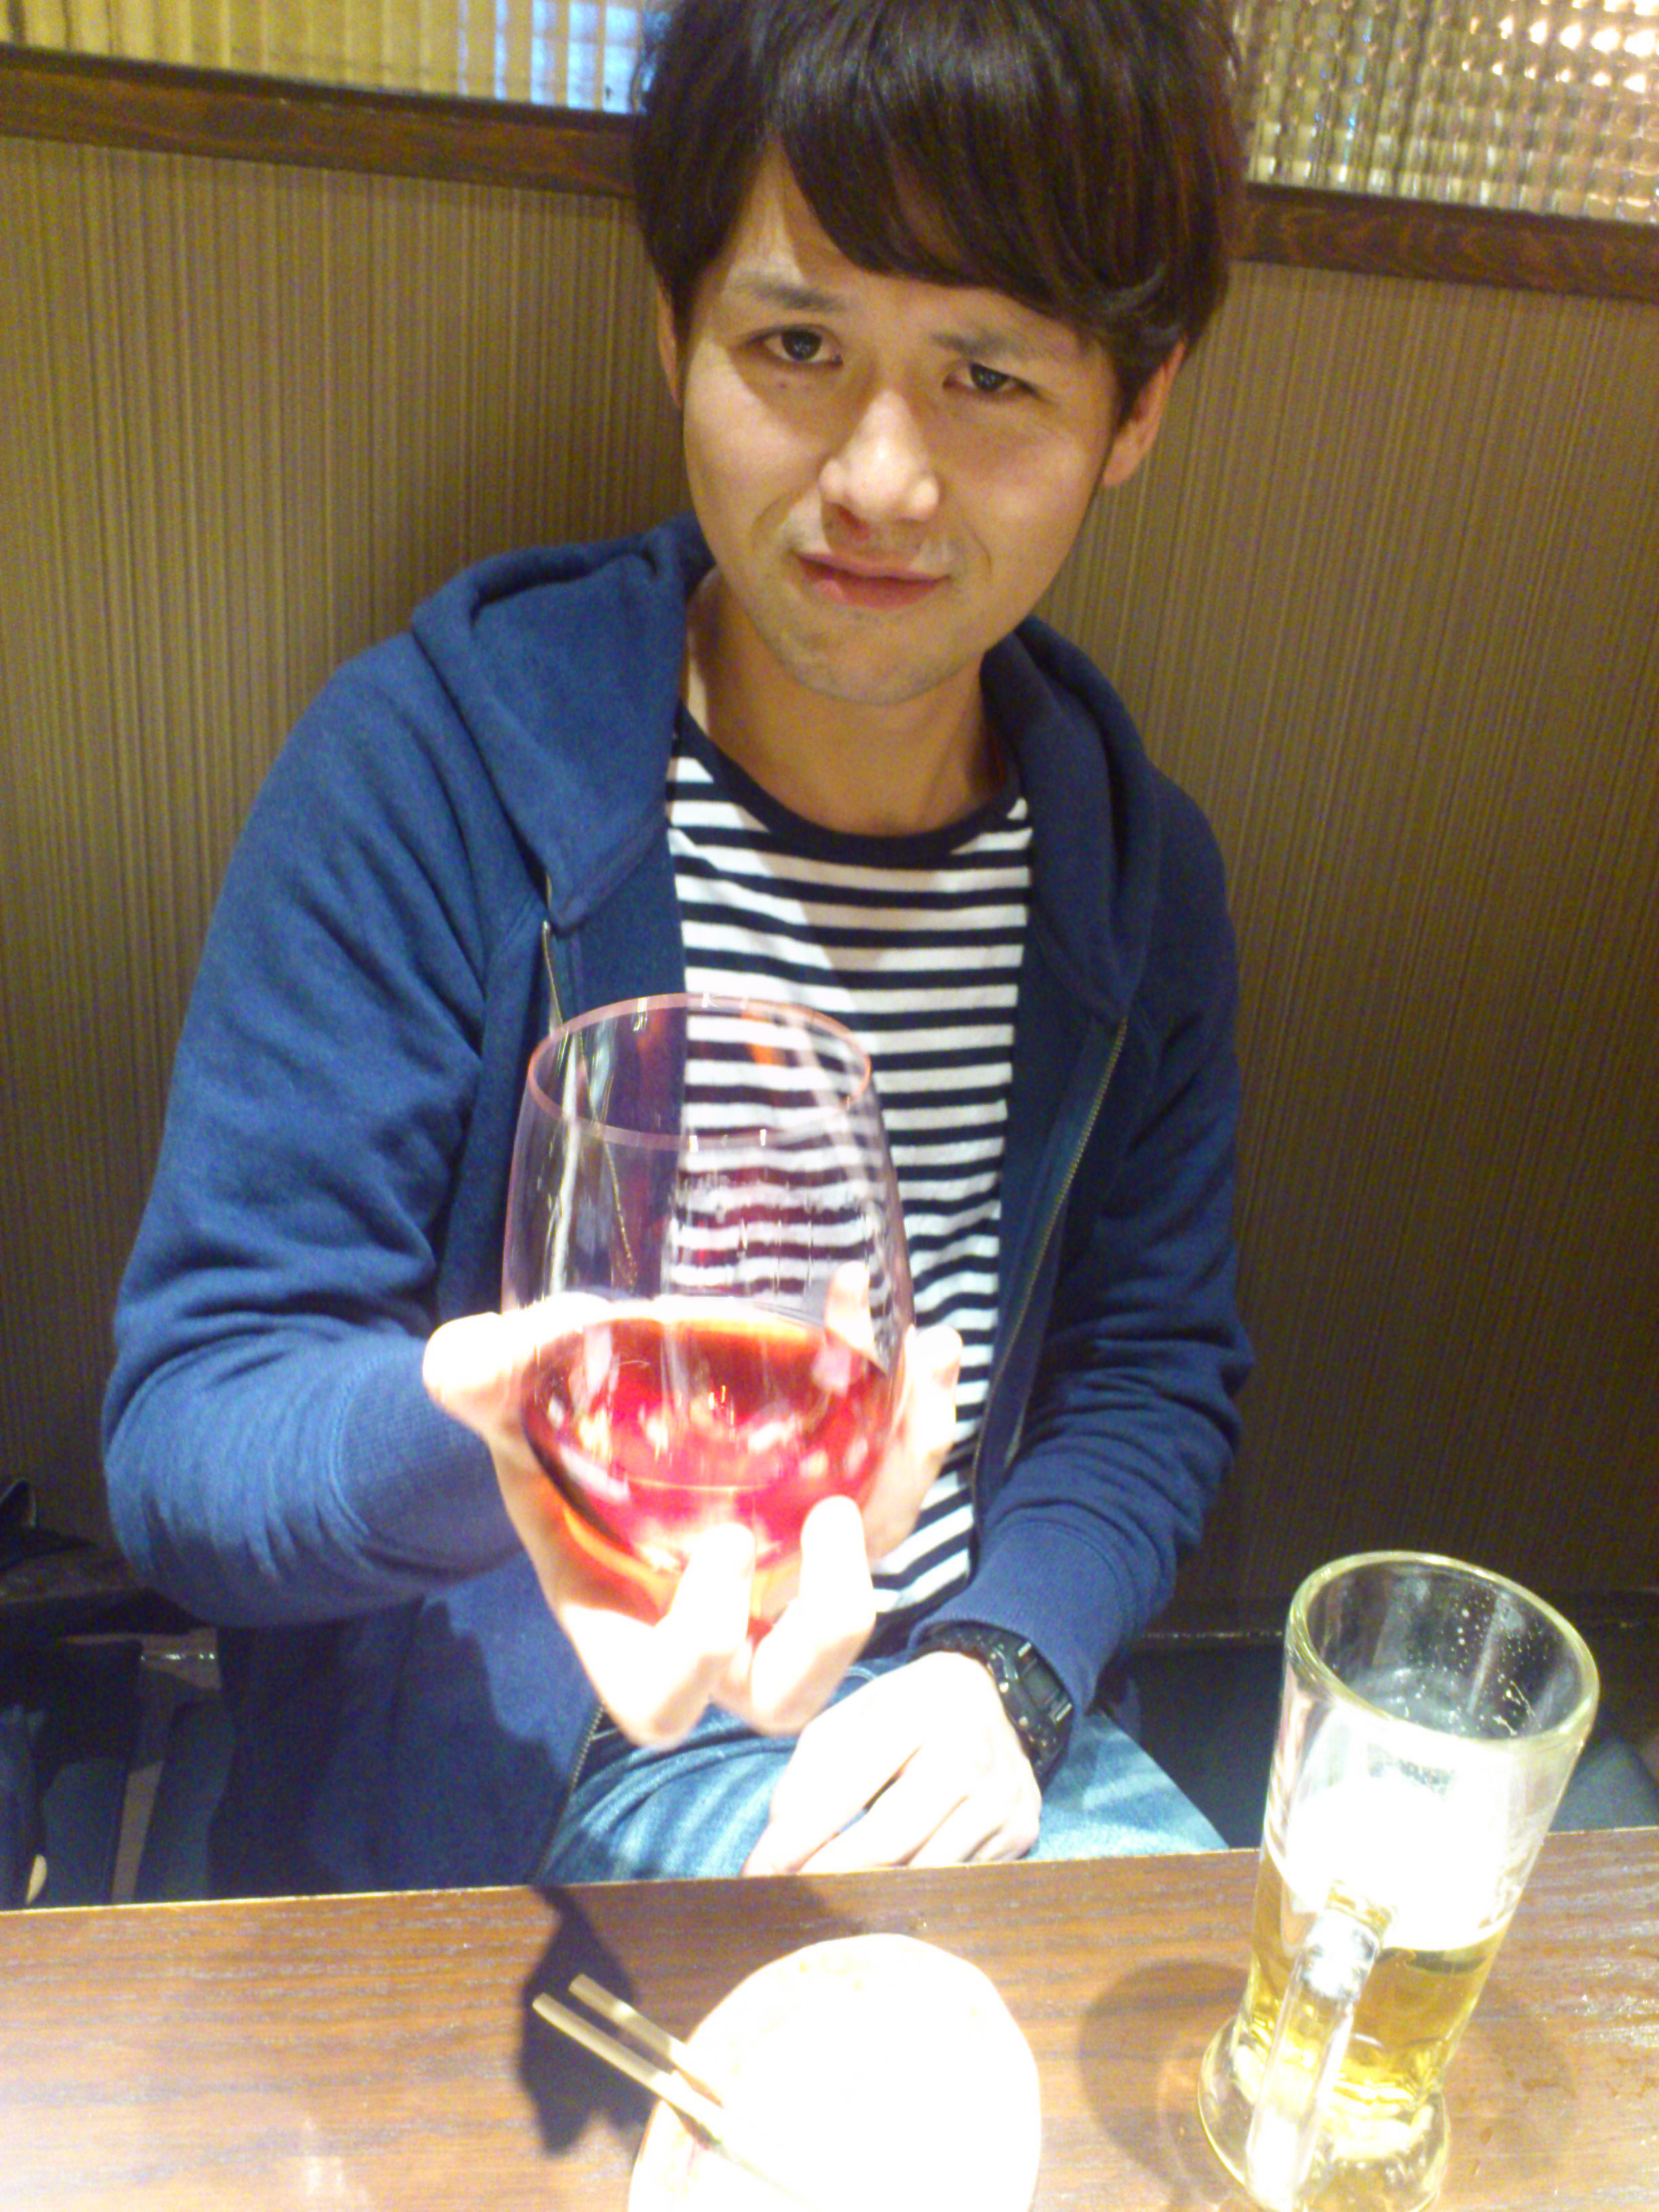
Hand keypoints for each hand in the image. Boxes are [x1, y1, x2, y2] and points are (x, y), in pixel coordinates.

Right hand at [421, 1304, 959, 1748]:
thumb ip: (478, 1378)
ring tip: (913, 1376)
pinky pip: (895, 1493)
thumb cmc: (534, 1418)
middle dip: (832, 1620)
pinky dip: (919, 1423)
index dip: (703, 1652)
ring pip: (869, 1581)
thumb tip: (476, 1362)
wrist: (596, 1382)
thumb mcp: (494, 1393)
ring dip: (905, 1486)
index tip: (716, 1549)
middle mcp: (720, 1624)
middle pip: (794, 1689)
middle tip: (834, 1516)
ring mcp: (786, 1575)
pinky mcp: (835, 1511)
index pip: (667, 1703)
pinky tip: (927, 1345)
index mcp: (625, 1628)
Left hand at [742, 1652, 1042, 1875]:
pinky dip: (915, 1894)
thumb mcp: (854, 1715)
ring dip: (870, 1893)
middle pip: (891, 1837)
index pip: (850, 1782)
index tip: (758, 1869)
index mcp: (918, 1709)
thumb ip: (811, 1768)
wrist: (996, 1698)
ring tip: (828, 1905)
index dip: (801, 1833)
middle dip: (833, 1874)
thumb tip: (780, 1839)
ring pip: (925, 1869)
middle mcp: (968, 1753)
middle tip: (788, 1900)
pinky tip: (882, 1900)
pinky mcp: (1022, 1831)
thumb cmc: (907, 1710)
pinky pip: (958, 1880)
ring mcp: (1002, 1797)